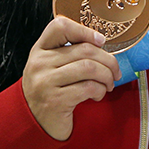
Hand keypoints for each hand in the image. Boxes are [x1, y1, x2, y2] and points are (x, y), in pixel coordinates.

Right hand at [22, 16, 120, 140]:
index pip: (59, 26)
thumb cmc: (51, 90)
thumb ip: (70, 52)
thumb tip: (100, 43)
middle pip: (85, 50)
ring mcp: (45, 82)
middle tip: (115, 72)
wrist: (34, 122)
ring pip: (89, 68)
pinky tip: (97, 95)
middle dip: (108, 60)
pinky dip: (100, 90)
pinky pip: (88, 88)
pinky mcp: (55, 100)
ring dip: (107, 76)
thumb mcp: (53, 66)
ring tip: (108, 84)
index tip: (100, 41)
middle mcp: (39, 64)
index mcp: (40, 50)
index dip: (84, 30)